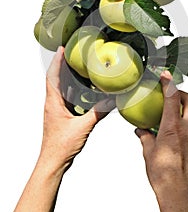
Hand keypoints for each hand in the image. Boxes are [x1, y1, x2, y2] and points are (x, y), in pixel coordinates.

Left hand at [39, 46, 115, 172]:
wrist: (53, 162)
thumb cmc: (61, 147)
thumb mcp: (82, 128)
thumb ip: (98, 113)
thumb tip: (110, 100)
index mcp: (53, 102)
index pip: (52, 76)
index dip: (57, 61)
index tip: (61, 49)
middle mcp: (53, 103)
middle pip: (56, 78)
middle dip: (62, 64)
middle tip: (72, 53)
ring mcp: (56, 109)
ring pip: (61, 88)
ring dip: (67, 76)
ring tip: (78, 66)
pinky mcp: (61, 115)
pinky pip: (66, 97)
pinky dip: (73, 89)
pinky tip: (83, 89)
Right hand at [135, 71, 187, 211]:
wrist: (181, 195)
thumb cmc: (164, 176)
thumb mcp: (149, 153)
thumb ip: (145, 137)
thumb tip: (141, 131)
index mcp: (173, 128)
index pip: (172, 96)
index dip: (168, 82)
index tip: (165, 76)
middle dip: (184, 94)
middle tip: (174, 97)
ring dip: (186, 116)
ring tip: (174, 125)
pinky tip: (180, 142)